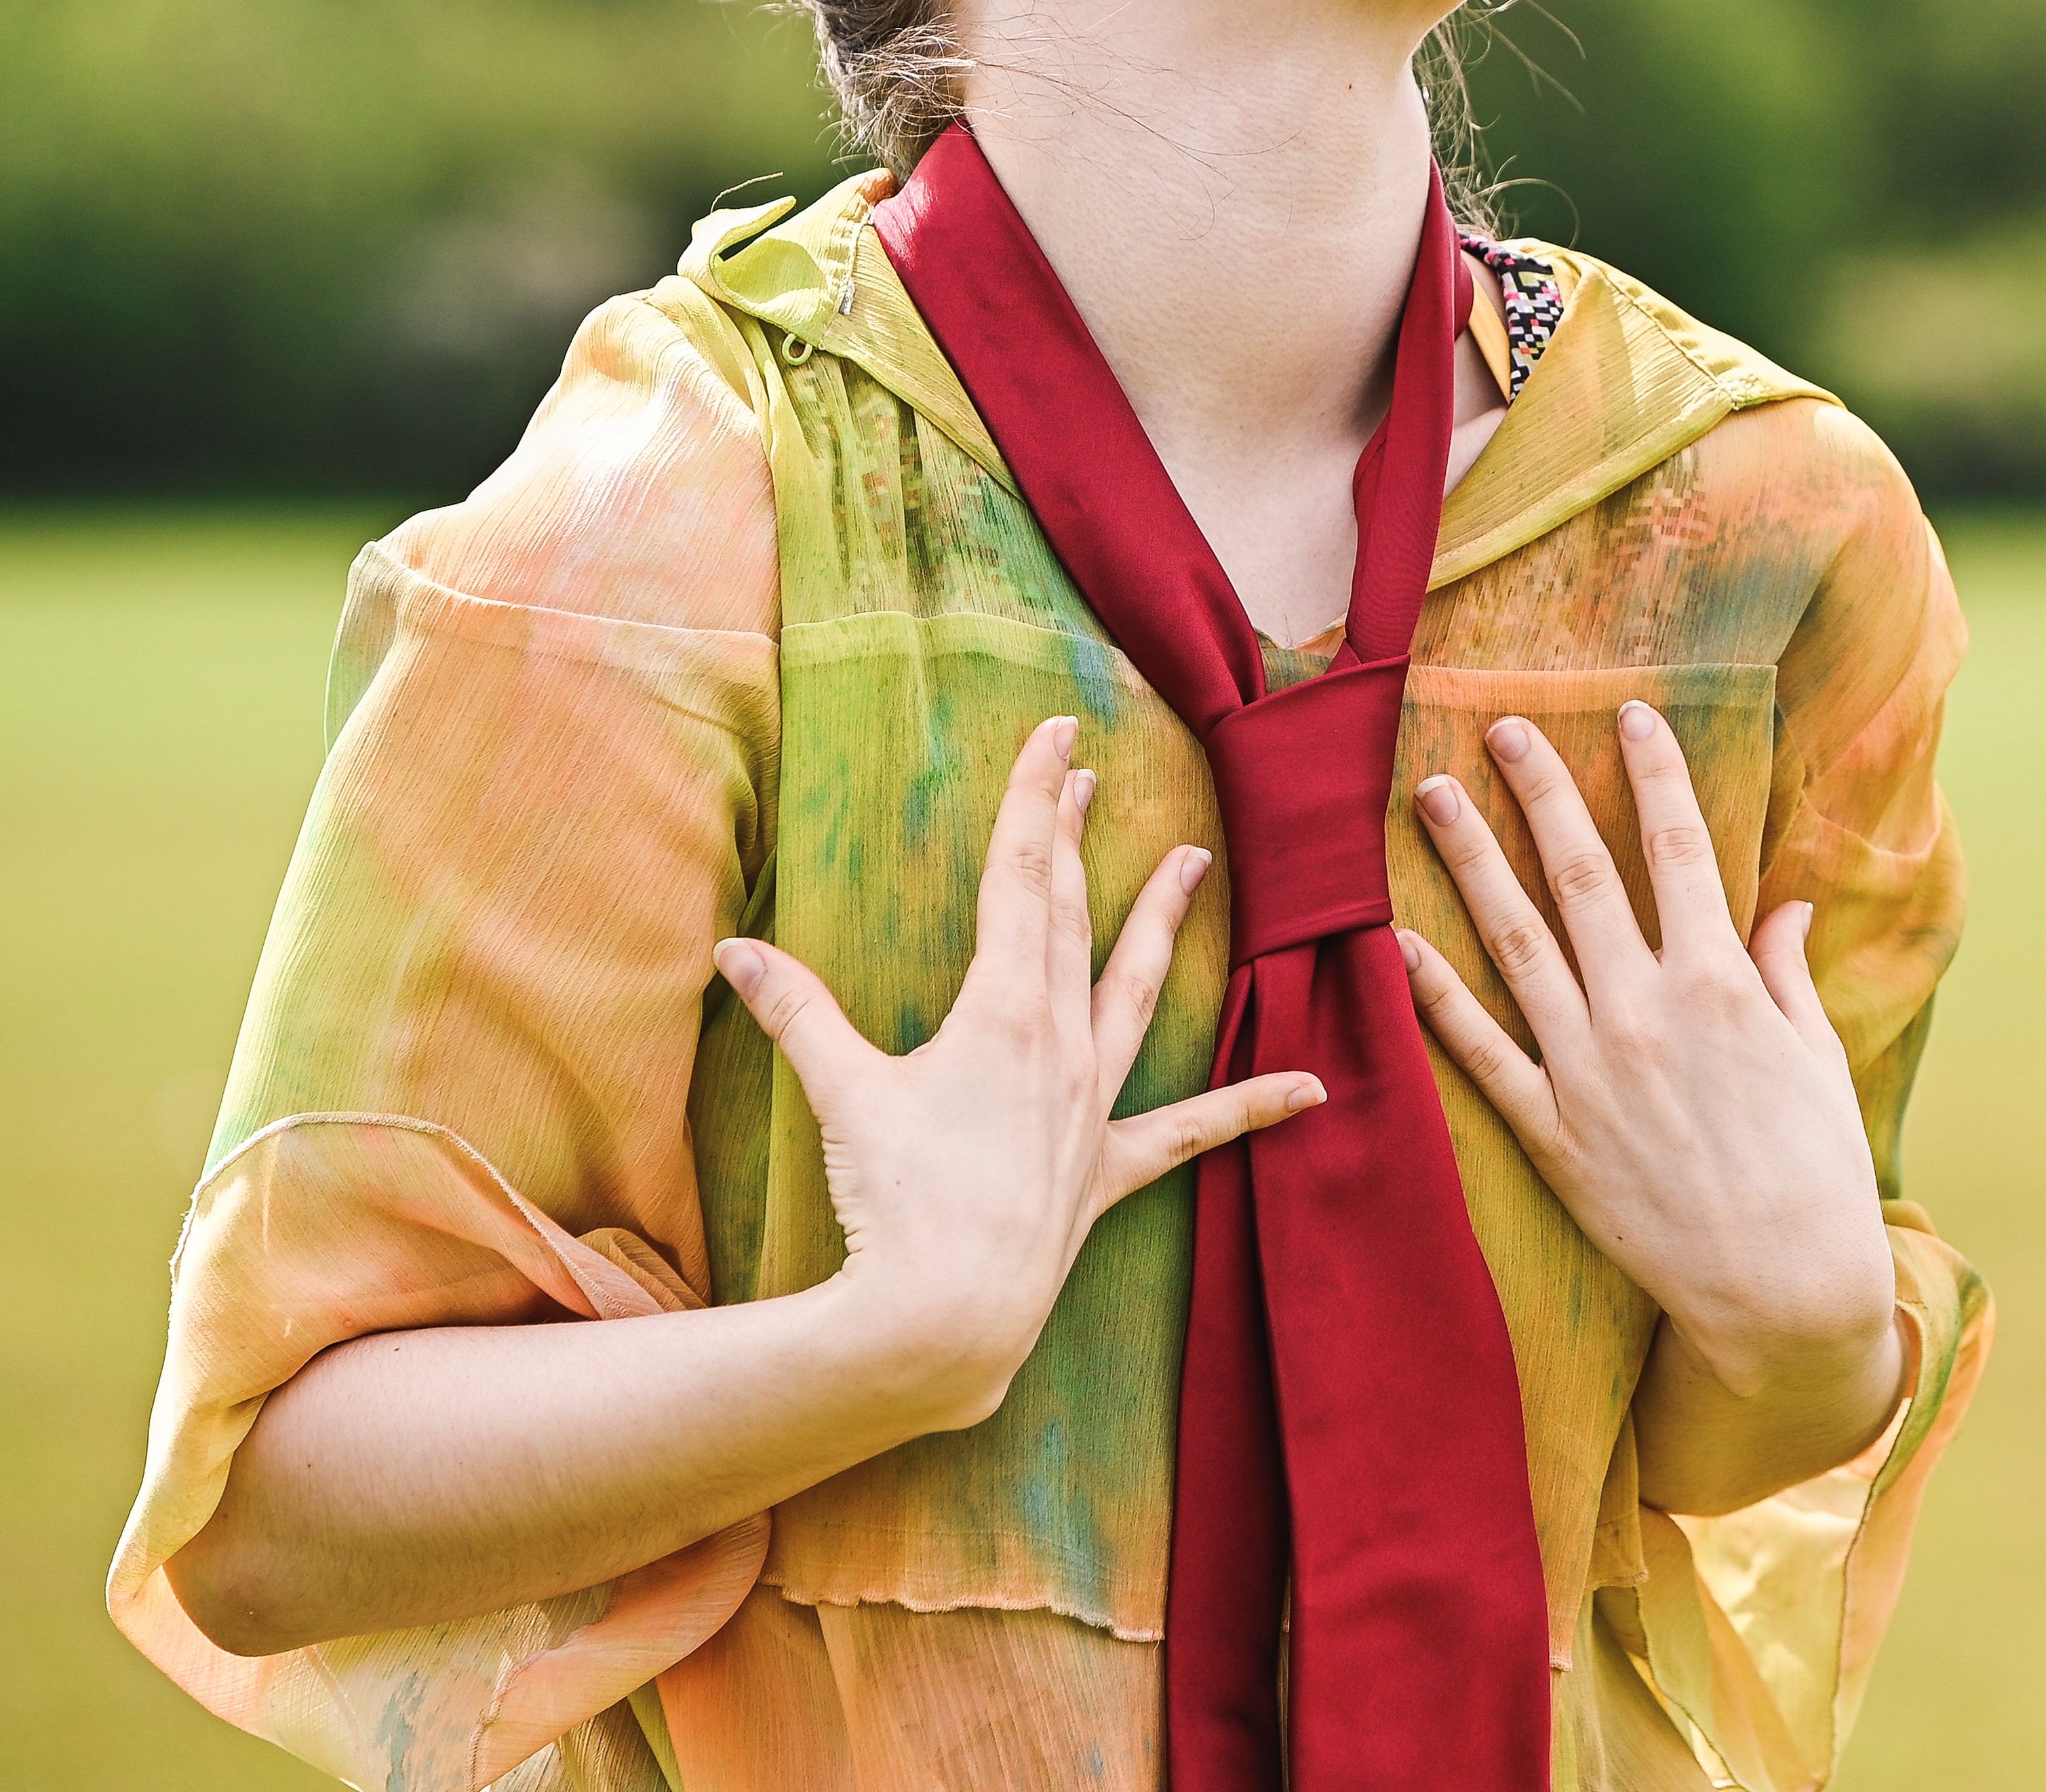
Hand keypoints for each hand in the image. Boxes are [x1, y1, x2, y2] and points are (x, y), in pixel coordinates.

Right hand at [715, 714, 1317, 1430]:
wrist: (946, 1311)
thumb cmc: (896, 1199)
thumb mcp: (840, 1093)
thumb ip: (796, 1013)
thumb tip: (732, 952)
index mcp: (1004, 1010)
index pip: (1019, 876)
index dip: (1034, 799)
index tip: (1057, 734)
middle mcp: (1061, 1043)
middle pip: (1070, 916)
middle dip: (1073, 840)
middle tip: (1090, 775)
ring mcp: (1092, 1106)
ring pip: (1136, 992)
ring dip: (1163, 925)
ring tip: (1197, 864)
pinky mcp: (1106, 1170)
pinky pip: (1191, 1132)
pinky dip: (1251, 1106)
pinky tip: (1313, 1088)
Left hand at [1400, 703, 1902, 1493]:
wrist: (1783, 1288)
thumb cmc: (1816, 1173)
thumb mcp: (1818, 1060)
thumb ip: (1786, 975)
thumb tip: (1785, 906)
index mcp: (1720, 983)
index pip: (1679, 850)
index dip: (1654, 775)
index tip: (1631, 714)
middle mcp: (1646, 1011)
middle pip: (1580, 875)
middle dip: (1542, 791)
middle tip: (1502, 728)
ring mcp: (1590, 1070)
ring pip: (1515, 942)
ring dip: (1472, 861)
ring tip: (1433, 796)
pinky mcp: (1553, 1133)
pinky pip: (1480, 1052)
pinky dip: (1436, 995)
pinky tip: (1399, 942)